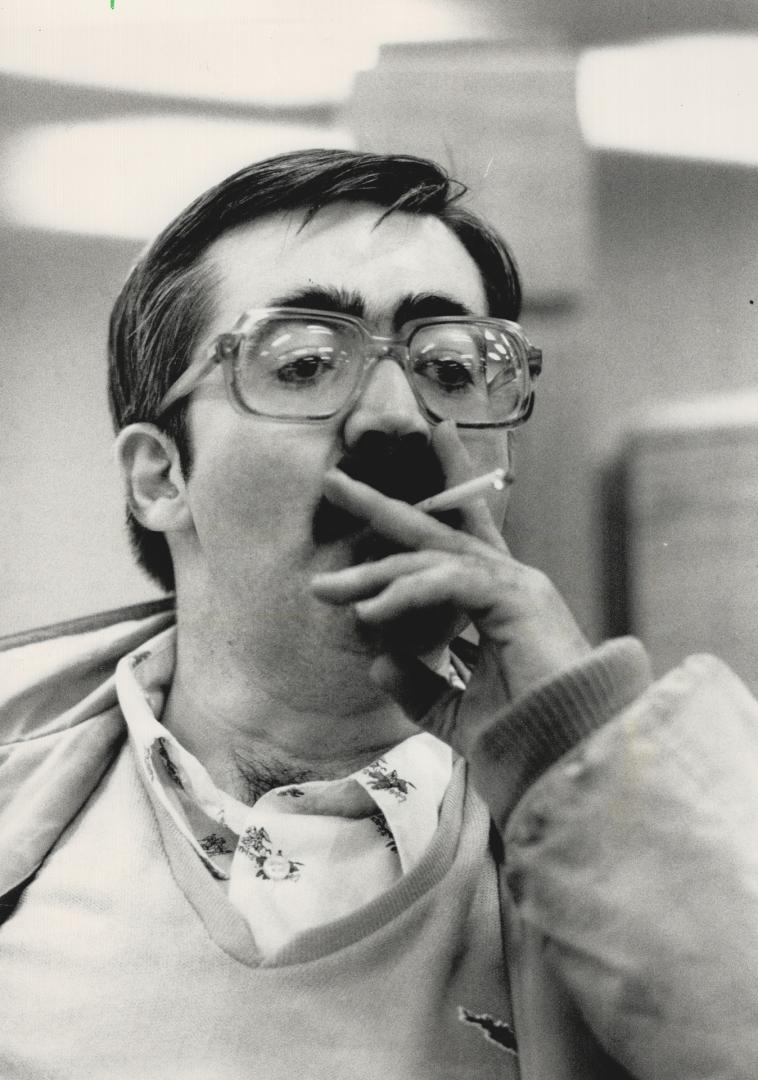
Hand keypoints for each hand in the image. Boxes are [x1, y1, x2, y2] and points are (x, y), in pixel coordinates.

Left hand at [310, 422, 590, 753]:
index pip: (462, 535)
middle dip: (382, 505)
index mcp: (498, 599)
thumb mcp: (454, 709)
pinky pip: (448, 583)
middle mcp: (509, 581)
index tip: (421, 447)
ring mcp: (516, 585)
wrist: (566, 758)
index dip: (443, 489)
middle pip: (436, 531)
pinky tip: (370, 612)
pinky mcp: (516, 599)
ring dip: (374, 573)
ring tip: (326, 588)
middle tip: (334, 482)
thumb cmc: (523, 736)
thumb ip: (420, 685)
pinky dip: (407, 594)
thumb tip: (378, 662)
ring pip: (431, 560)